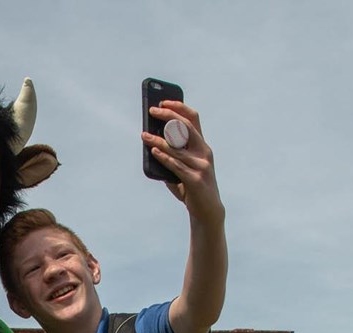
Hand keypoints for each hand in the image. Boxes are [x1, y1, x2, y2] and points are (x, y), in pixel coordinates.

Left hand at [142, 101, 224, 225]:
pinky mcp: (196, 179)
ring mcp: (202, 165)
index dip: (179, 107)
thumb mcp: (183, 167)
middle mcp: (204, 152)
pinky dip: (164, 157)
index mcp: (202, 146)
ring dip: (158, 140)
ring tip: (144, 135)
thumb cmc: (192, 187)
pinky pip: (176, 165)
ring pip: (177, 147)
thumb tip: (150, 142)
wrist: (207, 211)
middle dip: (168, 116)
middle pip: (186, 127)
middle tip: (152, 112)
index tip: (163, 102)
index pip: (193, 119)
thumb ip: (172, 155)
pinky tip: (153, 151)